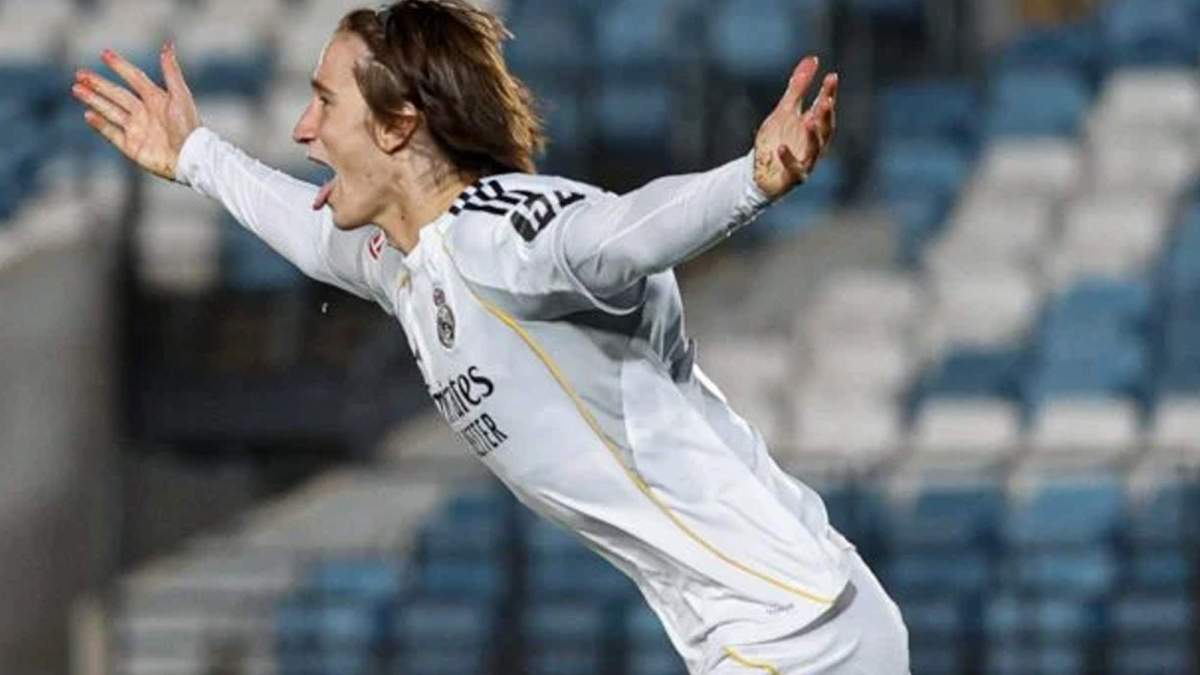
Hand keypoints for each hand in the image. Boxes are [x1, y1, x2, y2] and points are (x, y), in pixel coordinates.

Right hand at [71, 42, 199, 180]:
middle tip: (80, 73)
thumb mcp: (180, 96)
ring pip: (110, 111)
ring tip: (76, 89)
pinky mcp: (132, 147)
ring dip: (94, 100)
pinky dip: (100, 124)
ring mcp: (137, 130)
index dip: (121, 66)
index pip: (135, 78)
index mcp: (157, 99)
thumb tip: (167, 46)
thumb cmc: (188, 126)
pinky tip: (88, 114)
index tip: (104, 53)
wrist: (191, 157)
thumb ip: (171, 72)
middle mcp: (144, 113)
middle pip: (117, 94)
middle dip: (98, 84)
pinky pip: (112, 134)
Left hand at [752, 56, 838, 199]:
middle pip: (825, 129)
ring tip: (810, 121)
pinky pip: (794, 169)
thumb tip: (813, 58)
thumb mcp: (784, 110)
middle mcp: (814, 144)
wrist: (760, 173)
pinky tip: (781, 147)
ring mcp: (806, 162)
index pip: (824, 107)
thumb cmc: (776, 140)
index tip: (832, 77)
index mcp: (813, 126)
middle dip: (826, 115)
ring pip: (814, 149)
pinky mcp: (793, 178)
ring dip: (813, 136)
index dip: (829, 93)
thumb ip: (798, 87)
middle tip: (827, 100)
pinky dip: (787, 159)